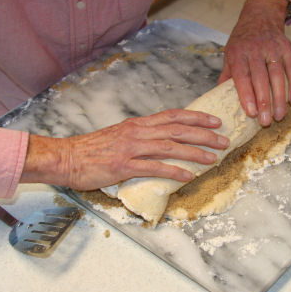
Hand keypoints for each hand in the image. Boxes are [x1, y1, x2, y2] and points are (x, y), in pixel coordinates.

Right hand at [20, 109, 228, 190]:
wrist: (66, 158)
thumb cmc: (93, 149)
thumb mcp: (120, 135)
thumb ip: (141, 136)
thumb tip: (162, 140)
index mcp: (138, 124)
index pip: (173, 116)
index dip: (196, 117)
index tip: (214, 120)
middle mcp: (137, 132)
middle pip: (177, 130)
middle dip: (203, 135)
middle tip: (223, 140)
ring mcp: (131, 148)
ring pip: (170, 147)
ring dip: (194, 153)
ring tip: (212, 159)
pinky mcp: (124, 166)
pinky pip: (154, 168)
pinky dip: (173, 171)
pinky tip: (187, 176)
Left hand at [220, 0, 290, 126]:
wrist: (260, 15)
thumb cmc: (242, 40)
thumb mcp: (229, 54)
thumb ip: (227, 76)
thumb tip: (218, 98)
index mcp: (238, 53)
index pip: (242, 77)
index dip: (246, 95)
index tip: (250, 113)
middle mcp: (255, 50)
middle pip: (260, 79)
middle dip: (264, 102)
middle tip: (266, 121)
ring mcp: (272, 49)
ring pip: (278, 76)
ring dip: (280, 98)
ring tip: (279, 116)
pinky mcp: (287, 48)